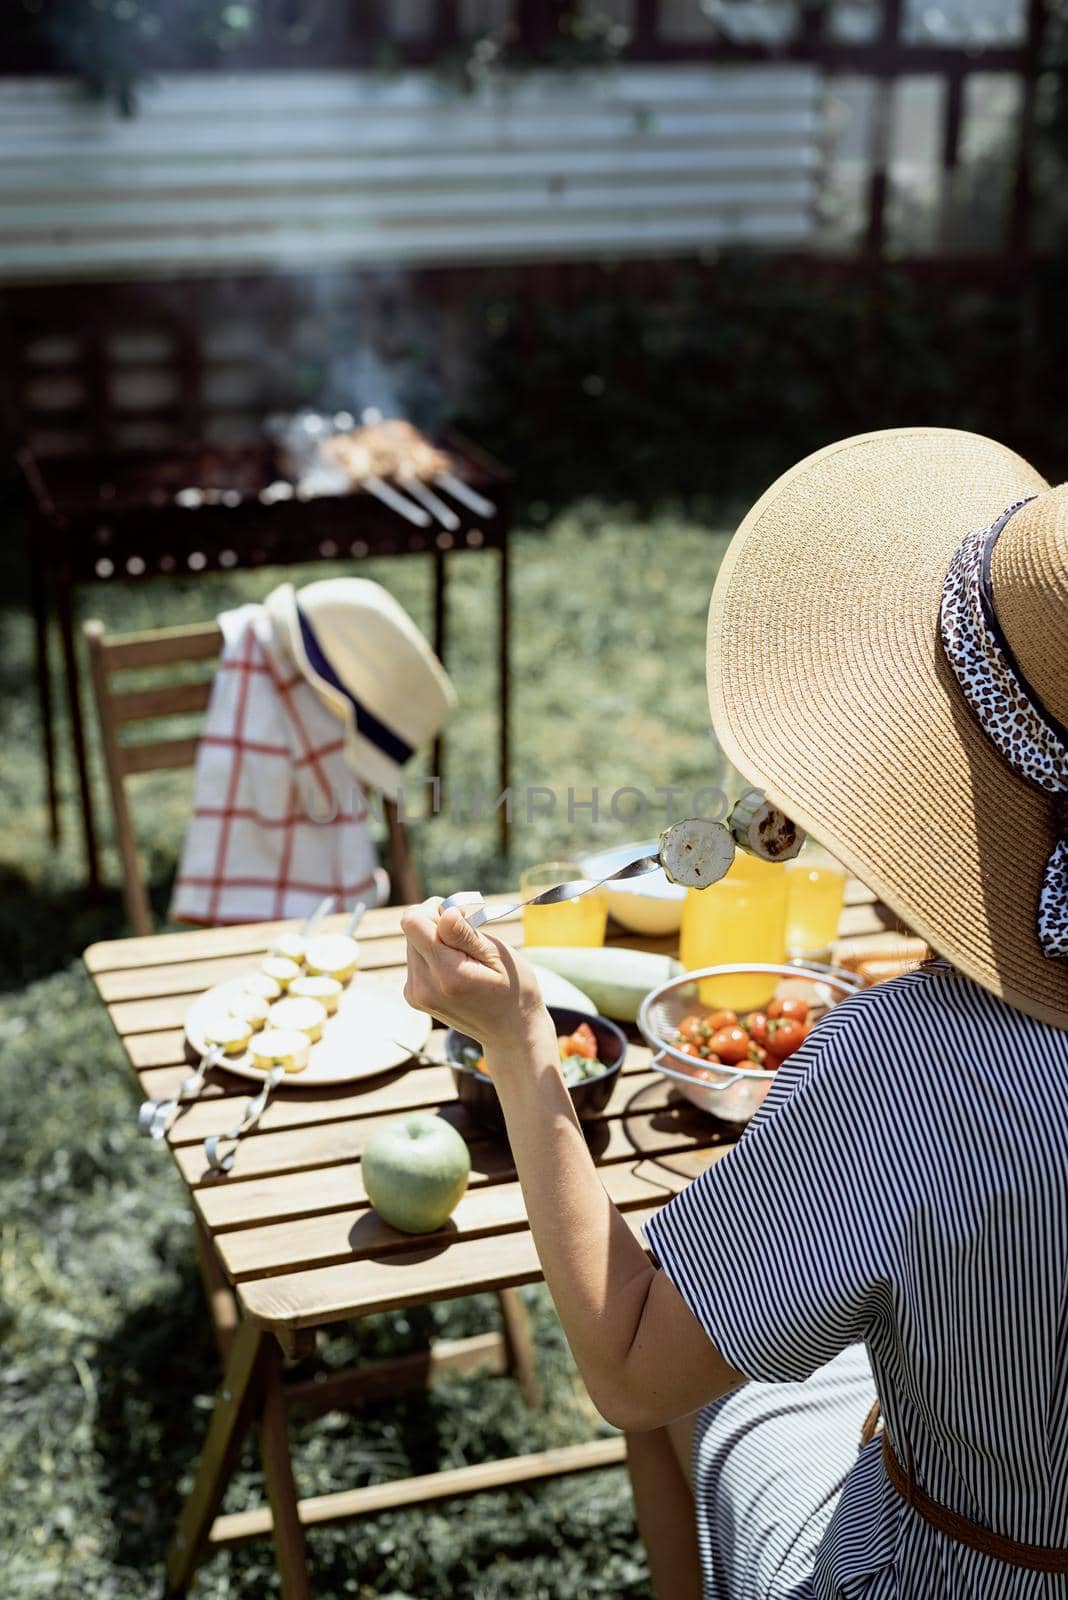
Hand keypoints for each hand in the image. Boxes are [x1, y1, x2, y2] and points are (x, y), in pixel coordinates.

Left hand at [401, 900, 549, 1052]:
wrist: (509, 1031)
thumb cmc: (513, 990)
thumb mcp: (499, 956)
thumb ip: (465, 935)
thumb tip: (444, 912)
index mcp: (447, 974)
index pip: (413, 922)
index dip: (435, 909)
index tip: (462, 917)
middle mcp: (423, 985)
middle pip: (412, 929)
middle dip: (438, 922)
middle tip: (470, 934)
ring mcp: (415, 994)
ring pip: (413, 942)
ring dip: (436, 938)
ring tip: (466, 954)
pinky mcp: (413, 996)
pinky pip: (415, 957)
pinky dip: (433, 954)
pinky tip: (456, 967)